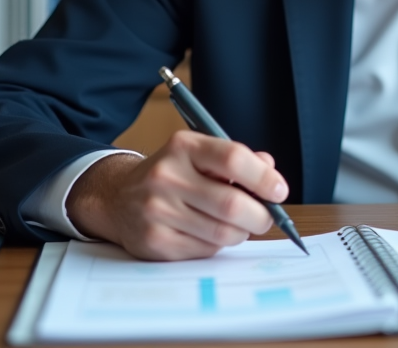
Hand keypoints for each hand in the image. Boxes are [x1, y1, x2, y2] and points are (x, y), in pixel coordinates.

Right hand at [66, 130, 288, 260]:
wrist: (117, 198)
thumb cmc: (172, 175)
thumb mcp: (200, 155)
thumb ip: (238, 160)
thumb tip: (270, 170)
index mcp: (183, 147)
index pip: (233, 158)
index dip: (264, 178)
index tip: (279, 191)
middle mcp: (166, 176)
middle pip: (232, 203)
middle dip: (260, 215)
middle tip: (266, 217)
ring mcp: (157, 210)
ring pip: (222, 232)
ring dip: (241, 233)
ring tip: (238, 226)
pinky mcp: (155, 241)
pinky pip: (205, 250)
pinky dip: (217, 245)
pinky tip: (209, 234)